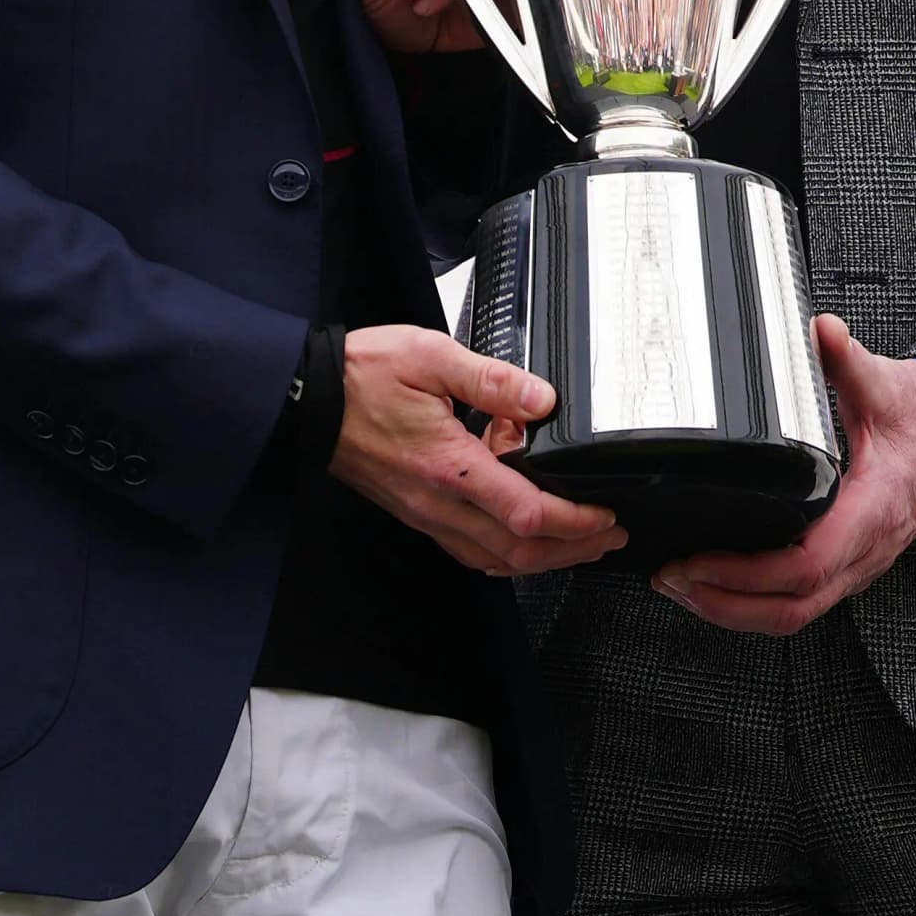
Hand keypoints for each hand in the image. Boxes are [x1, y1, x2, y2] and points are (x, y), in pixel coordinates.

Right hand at [334, 325, 624, 577]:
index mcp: (448, 464)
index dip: (575, 522)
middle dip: (573, 549)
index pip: (525, 512)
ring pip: (495, 559)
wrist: (306, 400)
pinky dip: (506, 553)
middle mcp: (438, 502)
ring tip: (580, 543)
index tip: (606, 515)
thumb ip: (492, 379)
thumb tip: (542, 399)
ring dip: (544, 558)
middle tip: (610, 537)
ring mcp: (425, 514)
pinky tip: (521, 537)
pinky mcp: (417, 512)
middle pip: (518, 550)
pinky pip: (469, 550)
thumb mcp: (430, 356)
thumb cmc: (361, 377)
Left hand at [654, 317, 915, 635]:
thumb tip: (822, 331)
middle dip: (724, 603)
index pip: (807, 565)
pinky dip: (751, 602)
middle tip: (671, 576)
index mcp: (873, 511)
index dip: (748, 574)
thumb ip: (850, 362)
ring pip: (792, 614)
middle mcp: (865, 551)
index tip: (700, 560)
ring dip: (732, 609)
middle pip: (791, 608)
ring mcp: (857, 565)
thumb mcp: (890, 386)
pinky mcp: (846, 565)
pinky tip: (715, 582)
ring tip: (678, 583)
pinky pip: (798, 601)